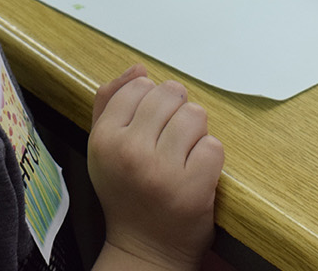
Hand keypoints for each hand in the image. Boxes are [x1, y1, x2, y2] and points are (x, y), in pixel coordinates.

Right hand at [89, 66, 223, 270]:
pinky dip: (209, 157)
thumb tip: (138, 68)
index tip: (148, 128)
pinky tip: (194, 173)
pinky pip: (214, 146)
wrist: (144, 249)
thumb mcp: (105, 146)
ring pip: (196, 115)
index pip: (140, 86)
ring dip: (195, 133)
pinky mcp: (193, 188)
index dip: (151, 102)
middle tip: (168, 142)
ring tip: (182, 156)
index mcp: (103, 138)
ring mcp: (162, 171)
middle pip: (171, 94)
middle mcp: (130, 152)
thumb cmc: (126, 192)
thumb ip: (112, 102)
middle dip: (176, 112)